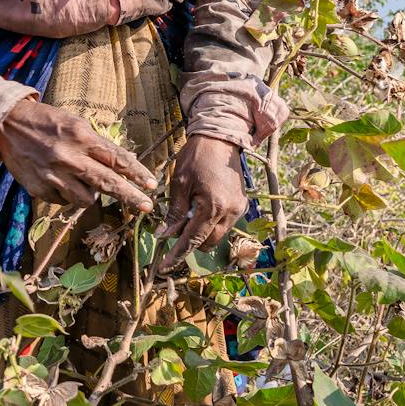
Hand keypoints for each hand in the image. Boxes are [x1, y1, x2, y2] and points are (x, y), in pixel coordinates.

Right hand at [0, 98, 157, 211]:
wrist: (7, 126)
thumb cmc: (47, 122)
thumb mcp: (75, 123)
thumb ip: (96, 144)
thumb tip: (121, 165)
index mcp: (81, 137)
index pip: (115, 158)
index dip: (136, 173)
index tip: (151, 184)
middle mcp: (69, 158)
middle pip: (107, 183)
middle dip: (130, 196)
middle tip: (146, 206)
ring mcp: (53, 176)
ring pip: (86, 199)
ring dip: (90, 193)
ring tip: (79, 178)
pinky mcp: (40, 189)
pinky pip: (64, 201)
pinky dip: (66, 193)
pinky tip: (57, 178)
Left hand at [157, 135, 247, 272]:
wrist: (220, 138)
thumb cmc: (196, 157)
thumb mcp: (179, 183)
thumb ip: (174, 213)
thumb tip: (164, 236)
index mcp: (213, 207)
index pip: (193, 240)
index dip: (177, 254)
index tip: (164, 266)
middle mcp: (230, 212)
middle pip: (207, 243)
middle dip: (189, 243)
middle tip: (173, 230)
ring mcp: (238, 209)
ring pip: (217, 236)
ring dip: (201, 233)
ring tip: (187, 215)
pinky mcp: (241, 204)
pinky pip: (224, 224)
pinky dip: (210, 224)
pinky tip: (200, 209)